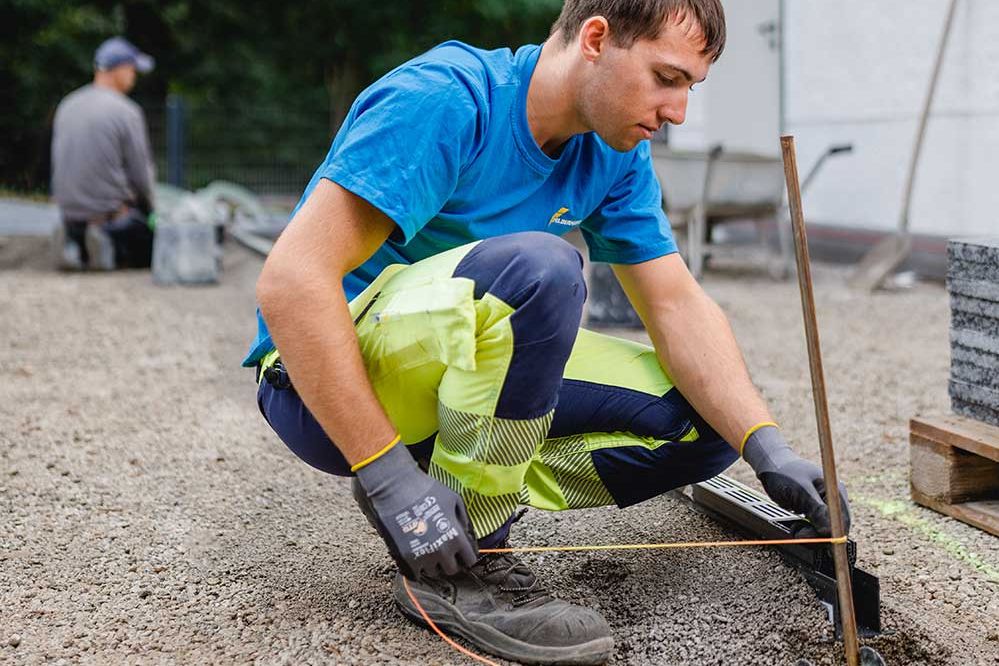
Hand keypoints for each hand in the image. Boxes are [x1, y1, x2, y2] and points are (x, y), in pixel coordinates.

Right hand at [353, 442, 477, 578]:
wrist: (396, 489)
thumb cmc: (426, 490)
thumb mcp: (454, 500)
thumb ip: (464, 521)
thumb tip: (468, 536)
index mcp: (456, 537)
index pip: (470, 560)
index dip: (466, 555)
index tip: (461, 551)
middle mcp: (441, 551)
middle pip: (452, 570)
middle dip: (450, 560)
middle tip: (444, 549)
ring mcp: (423, 557)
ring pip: (433, 572)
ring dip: (433, 563)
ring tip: (427, 547)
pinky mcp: (405, 559)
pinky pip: (416, 574)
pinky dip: (417, 568)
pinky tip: (416, 554)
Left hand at [742, 426, 850, 537]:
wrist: (771, 465)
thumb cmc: (784, 473)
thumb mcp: (800, 491)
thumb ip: (817, 510)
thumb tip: (830, 532)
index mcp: (836, 492)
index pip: (843, 522)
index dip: (831, 536)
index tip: (812, 538)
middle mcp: (834, 501)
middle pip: (835, 529)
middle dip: (817, 536)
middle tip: (798, 532)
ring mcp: (825, 507)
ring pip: (825, 532)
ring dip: (810, 535)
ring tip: (796, 527)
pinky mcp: (815, 512)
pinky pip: (816, 529)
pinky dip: (806, 531)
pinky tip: (797, 526)